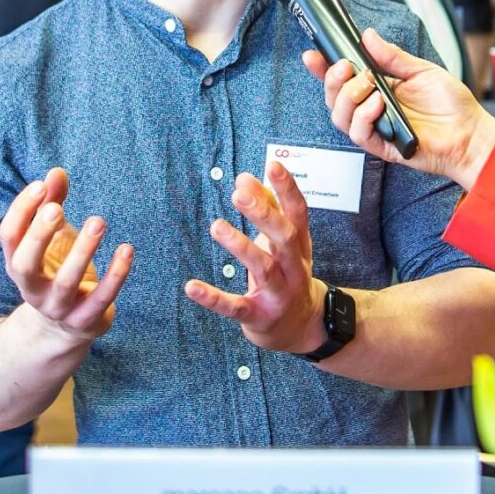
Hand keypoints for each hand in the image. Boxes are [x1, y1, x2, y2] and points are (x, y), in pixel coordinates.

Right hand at [0, 169, 131, 345]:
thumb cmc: (56, 268)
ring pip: (65, 282)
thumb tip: (56, 172)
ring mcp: (58, 308)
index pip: (9, 237)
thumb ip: (52, 203)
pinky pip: (101, 298)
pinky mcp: (86, 320)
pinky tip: (127, 249)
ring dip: (82, 251)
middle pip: (25, 265)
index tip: (40, 186)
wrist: (63, 328)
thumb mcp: (52, 237)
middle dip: (39, 236)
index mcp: (18, 264)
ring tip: (98, 221)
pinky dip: (116, 274)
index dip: (21, 212)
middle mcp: (32, 288)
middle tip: (56, 208)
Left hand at [187, 160, 322, 354]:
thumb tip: (245, 177)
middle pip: (284, 238)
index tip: (272, 166)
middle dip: (264, 215)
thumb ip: (267, 208)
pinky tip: (192, 287)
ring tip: (217, 226)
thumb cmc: (287, 274)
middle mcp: (294, 269)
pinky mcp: (259, 316)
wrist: (302, 327)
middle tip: (239, 195)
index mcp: (300, 246)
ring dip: (241, 246)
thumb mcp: (284, 243)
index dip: (287, 189)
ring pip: (263, 268)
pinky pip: (235, 306)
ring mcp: (279, 294)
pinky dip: (213, 298)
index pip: (298, 213)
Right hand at [307, 28, 494, 189]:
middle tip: (348, 67)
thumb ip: (393, 57)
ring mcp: (376, 128)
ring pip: (340, 116)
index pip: (342, 79)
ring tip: (370, 85)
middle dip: (333, 80)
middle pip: (333, 98)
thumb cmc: (451, 105)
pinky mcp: (383, 146)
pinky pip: (359, 134)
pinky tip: (379, 104)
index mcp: (378, 89)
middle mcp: (372, 109)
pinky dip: (364, 116)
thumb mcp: (421, 71)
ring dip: (348, 97)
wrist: (470, 132)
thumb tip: (368, 37)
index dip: (323, 69)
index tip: (312, 55)